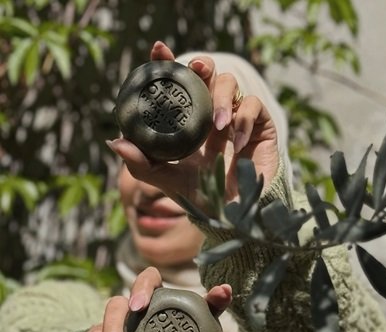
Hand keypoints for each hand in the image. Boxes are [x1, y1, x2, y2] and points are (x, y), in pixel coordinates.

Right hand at [85, 266, 231, 331]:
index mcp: (177, 324)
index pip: (200, 304)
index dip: (214, 296)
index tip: (223, 293)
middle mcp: (151, 315)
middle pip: (146, 281)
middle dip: (142, 288)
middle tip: (138, 307)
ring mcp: (124, 322)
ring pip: (114, 307)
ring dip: (113, 328)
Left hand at [106, 40, 278, 211]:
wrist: (235, 215)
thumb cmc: (202, 196)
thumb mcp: (166, 180)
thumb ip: (141, 164)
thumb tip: (115, 142)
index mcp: (189, 121)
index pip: (179, 86)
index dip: (169, 64)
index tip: (158, 50)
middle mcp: (211, 114)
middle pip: (207, 73)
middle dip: (202, 65)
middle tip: (196, 69)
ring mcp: (236, 117)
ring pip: (230, 83)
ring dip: (222, 98)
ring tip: (217, 125)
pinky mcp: (260, 125)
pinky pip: (253, 106)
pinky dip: (243, 120)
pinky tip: (236, 145)